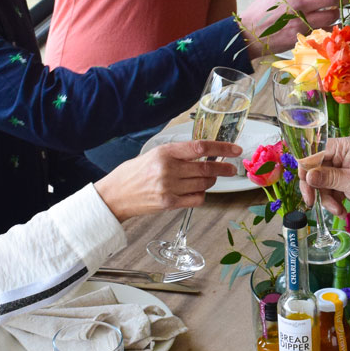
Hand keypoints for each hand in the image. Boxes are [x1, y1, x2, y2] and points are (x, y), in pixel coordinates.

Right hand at [94, 140, 238, 221]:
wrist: (115, 195)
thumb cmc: (134, 173)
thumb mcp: (154, 154)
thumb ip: (178, 153)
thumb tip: (205, 152)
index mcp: (165, 152)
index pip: (200, 147)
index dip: (221, 148)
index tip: (234, 149)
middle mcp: (168, 169)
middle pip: (206, 167)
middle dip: (223, 168)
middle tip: (231, 168)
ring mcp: (169, 187)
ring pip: (204, 183)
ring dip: (212, 181)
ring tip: (210, 178)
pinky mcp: (169, 203)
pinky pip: (197, 199)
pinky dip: (202, 194)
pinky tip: (198, 191)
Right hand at [241, 0, 341, 56]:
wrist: (250, 34)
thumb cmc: (261, 10)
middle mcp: (299, 4)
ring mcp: (302, 21)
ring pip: (332, 14)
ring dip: (338, 11)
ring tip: (337, 8)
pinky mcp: (304, 35)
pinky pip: (325, 29)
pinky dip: (331, 26)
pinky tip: (330, 23)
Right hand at [301, 136, 349, 218]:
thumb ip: (328, 178)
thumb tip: (307, 175)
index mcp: (346, 146)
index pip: (316, 151)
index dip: (307, 168)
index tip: (305, 185)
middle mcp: (343, 154)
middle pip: (315, 167)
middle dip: (315, 187)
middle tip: (311, 202)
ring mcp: (343, 169)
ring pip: (321, 182)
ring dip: (326, 198)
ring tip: (337, 210)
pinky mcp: (345, 182)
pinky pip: (329, 190)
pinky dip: (332, 202)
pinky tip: (341, 211)